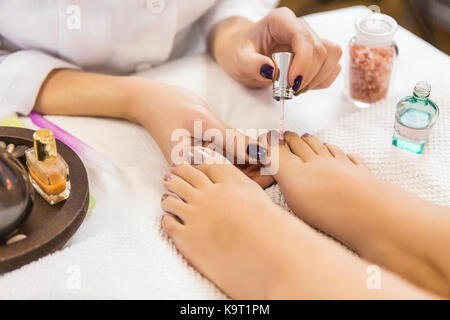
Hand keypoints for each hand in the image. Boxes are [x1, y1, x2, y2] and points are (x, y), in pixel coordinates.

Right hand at [130, 79, 273, 187]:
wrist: (147, 98)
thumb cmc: (169, 107)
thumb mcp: (202, 121)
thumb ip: (230, 139)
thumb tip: (257, 152)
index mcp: (191, 169)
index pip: (229, 180)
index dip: (255, 177)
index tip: (276, 169)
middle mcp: (193, 172)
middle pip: (230, 178)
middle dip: (257, 172)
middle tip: (280, 162)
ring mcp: (197, 163)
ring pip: (228, 169)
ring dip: (249, 163)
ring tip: (273, 156)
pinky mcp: (199, 153)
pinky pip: (223, 159)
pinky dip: (239, 155)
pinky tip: (255, 150)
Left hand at [210, 8, 341, 92]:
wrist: (243, 53)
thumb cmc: (240, 52)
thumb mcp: (238, 59)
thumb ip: (251, 64)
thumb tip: (270, 70)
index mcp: (281, 21)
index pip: (304, 38)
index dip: (303, 63)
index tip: (292, 83)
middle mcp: (300, 26)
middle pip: (321, 50)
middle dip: (307, 76)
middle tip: (287, 90)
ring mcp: (311, 39)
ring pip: (332, 57)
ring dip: (317, 79)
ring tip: (295, 88)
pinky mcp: (317, 53)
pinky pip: (332, 66)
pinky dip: (321, 81)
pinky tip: (303, 85)